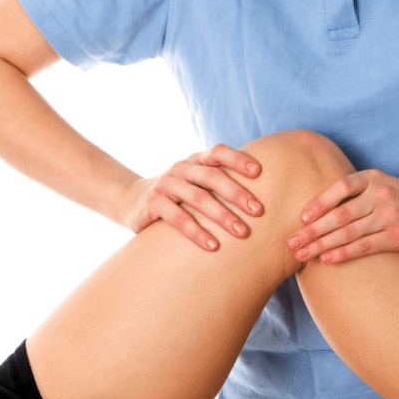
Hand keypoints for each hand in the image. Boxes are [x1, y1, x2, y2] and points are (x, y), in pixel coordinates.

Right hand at [118, 144, 262, 249]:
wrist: (133, 201)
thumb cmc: (178, 194)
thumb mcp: (196, 182)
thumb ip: (220, 182)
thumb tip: (265, 192)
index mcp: (196, 160)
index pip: (218, 152)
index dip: (238, 159)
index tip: (259, 173)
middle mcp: (181, 168)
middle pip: (212, 176)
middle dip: (237, 194)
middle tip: (259, 211)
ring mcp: (166, 185)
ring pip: (197, 198)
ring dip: (222, 216)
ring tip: (242, 232)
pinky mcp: (153, 204)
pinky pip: (178, 218)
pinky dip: (197, 232)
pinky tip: (214, 246)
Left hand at [287, 169, 398, 263]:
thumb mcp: (382, 184)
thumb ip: (357, 192)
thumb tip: (320, 208)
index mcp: (373, 179)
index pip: (340, 187)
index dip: (319, 203)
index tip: (301, 218)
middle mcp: (380, 195)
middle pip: (339, 215)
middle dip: (311, 231)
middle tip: (290, 243)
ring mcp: (389, 216)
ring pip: (348, 232)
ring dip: (321, 245)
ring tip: (301, 255)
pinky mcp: (397, 237)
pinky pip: (364, 246)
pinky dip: (343, 253)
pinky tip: (326, 260)